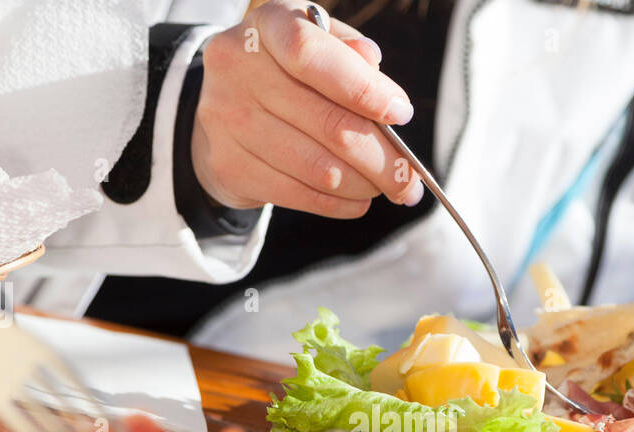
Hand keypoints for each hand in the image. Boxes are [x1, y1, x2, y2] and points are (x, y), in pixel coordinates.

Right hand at [192, 0, 422, 218]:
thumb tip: (381, 77)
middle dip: (382, 158)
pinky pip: (299, 195)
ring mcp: (227, 120)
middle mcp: (237, 68)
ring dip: (364, 185)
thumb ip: (349, 56)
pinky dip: (338, 204)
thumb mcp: (318, 45)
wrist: (224, 109)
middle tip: (410, 178)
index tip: (400, 114)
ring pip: (318, 168)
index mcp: (267, 25)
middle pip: (327, 124)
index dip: (363, 89)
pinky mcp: (229, 166)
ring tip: (384, 187)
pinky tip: (356, 200)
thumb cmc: (287, 72)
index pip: (312, 55)